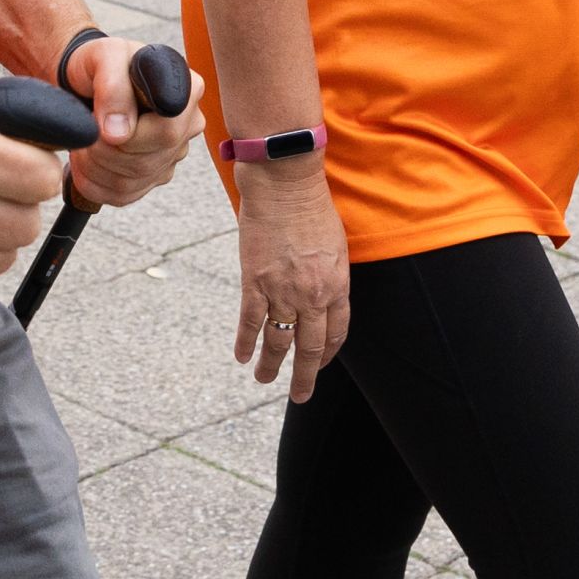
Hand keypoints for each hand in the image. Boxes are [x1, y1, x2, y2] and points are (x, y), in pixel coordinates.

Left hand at [57, 34, 196, 209]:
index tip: (103, 124)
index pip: (167, 131)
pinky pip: (122, 196)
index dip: (130, 135)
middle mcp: (187, 125)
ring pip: (131, 182)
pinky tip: (86, 158)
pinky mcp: (152, 177)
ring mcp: (172, 155)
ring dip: (94, 166)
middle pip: (147, 161)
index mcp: (188, 91)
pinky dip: (93, 182)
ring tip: (83, 140)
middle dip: (104, 149)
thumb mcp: (104, 56)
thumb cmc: (99, 63)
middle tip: (86, 128)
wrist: (84, 80)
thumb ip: (113, 86)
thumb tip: (118, 133)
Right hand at [233, 158, 351, 403]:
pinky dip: (245, 341)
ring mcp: (282, 290)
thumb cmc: (312, 207)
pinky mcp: (254, 281)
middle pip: (309, 347)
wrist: (285, 182)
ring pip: (278, 340)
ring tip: (265, 381)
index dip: (327, 354)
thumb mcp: (335, 246)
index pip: (335, 333)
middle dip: (304, 376)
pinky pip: (250, 321)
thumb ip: (330, 276)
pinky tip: (241, 356)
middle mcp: (312, 295)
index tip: (319, 365)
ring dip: (271, 366)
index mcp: (337, 285)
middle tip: (299, 395)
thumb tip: (323, 298)